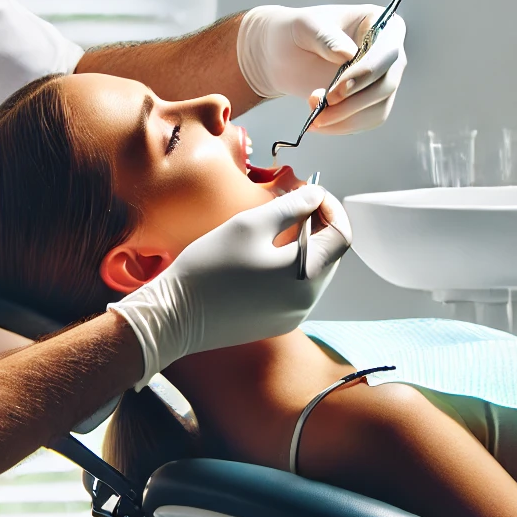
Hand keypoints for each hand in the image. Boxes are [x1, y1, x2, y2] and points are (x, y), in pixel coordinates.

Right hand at [109, 185, 351, 386]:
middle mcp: (307, 301)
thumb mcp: (250, 225)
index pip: (342, 236)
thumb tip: (315, 195)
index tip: (310, 193)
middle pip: (331, 255)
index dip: (331, 208)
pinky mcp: (277, 322)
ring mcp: (293, 315)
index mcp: (306, 276)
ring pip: (315, 272)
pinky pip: (296, 288)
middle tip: (294, 205)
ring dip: (306, 246)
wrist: (175, 316)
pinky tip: (265, 256)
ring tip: (278, 228)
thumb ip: (290, 207)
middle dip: (319, 225)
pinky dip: (291, 267)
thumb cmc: (209, 267)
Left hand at [236, 4, 407, 133]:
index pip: (387, 51)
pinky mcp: (371, 101)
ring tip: (314, 115)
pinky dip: (343, 126)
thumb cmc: (297, 32)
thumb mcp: (305, 26)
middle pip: (387, 84)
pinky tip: (319, 121)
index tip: (337, 90)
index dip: (365, 73)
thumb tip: (347, 53)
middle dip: (353, 102)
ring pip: (379, 108)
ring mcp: (383, 79)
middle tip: (320, 107)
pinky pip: (367, 120)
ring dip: (346, 118)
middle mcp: (389, 53)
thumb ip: (326, 37)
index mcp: (381, 24)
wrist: (285, 53)